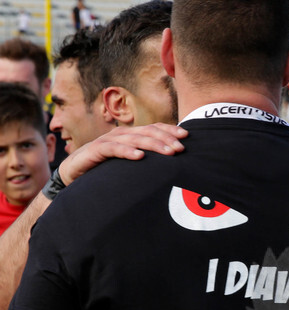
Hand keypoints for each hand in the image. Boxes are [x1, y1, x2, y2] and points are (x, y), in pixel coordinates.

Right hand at [59, 123, 187, 185]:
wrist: (74, 175)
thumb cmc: (105, 170)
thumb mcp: (129, 164)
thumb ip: (146, 161)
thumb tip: (171, 165)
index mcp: (130, 135)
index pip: (153, 128)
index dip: (170, 130)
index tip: (187, 136)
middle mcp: (121, 134)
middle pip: (147, 132)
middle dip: (167, 139)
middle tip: (181, 148)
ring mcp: (107, 140)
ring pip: (134, 139)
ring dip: (153, 145)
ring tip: (169, 152)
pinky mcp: (95, 150)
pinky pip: (113, 149)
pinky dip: (127, 152)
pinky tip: (140, 157)